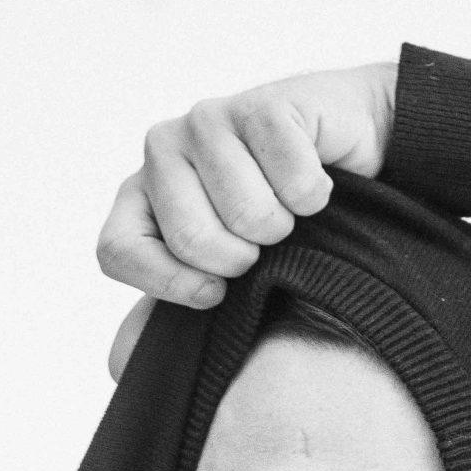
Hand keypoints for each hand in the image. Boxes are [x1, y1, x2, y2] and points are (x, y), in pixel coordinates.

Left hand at [98, 62, 398, 378]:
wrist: (352, 156)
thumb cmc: (280, 223)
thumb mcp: (219, 278)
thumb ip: (165, 318)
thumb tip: (119, 365)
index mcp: (140, 197)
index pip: (118, 250)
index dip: (169, 283)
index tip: (214, 293)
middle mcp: (163, 152)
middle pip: (191, 238)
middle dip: (244, 258)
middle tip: (264, 243)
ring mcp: (209, 121)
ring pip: (247, 213)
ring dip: (286, 225)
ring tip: (289, 209)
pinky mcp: (262, 105)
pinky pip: (293, 178)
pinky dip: (316, 196)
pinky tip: (314, 179)